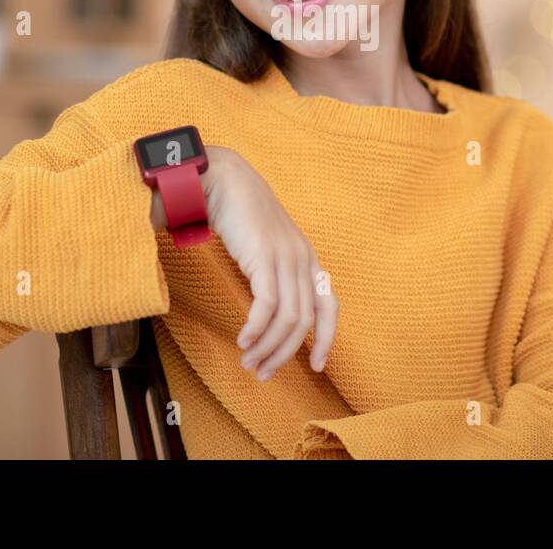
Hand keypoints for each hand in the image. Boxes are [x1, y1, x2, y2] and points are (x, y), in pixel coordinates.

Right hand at [153, 146, 337, 379]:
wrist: (223, 180)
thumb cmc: (240, 214)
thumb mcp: (265, 247)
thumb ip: (272, 273)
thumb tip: (266, 312)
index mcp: (307, 258)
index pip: (329, 306)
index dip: (326, 339)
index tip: (317, 366)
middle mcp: (303, 259)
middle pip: (305, 321)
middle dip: (285, 354)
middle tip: (263, 372)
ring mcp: (286, 257)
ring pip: (287, 318)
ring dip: (268, 346)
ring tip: (249, 361)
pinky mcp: (264, 256)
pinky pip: (266, 305)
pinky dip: (256, 328)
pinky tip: (243, 340)